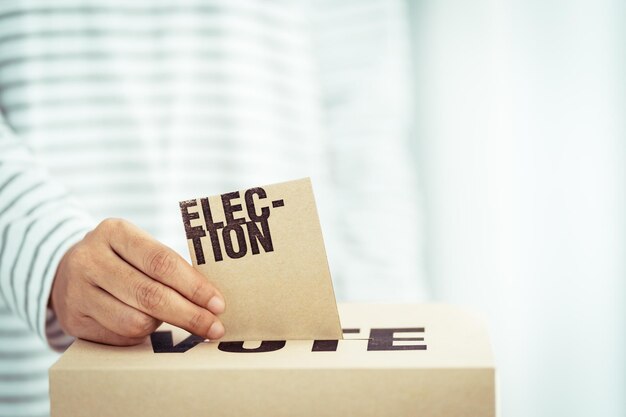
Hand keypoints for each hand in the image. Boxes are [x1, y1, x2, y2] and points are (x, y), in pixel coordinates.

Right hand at [50, 218, 225, 345]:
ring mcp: (77, 291)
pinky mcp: (73, 320)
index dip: (194, 286)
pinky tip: (146, 325)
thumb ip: (169, 266)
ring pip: (136, 321)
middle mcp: (90, 259)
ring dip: (164, 326)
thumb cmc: (122, 259)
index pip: (162, 262)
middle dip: (190, 315)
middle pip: (150, 295)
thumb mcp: (139, 247)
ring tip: (173, 318)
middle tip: (214, 327)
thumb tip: (212, 299)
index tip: (218, 304)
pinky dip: (141, 335)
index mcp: (115, 232)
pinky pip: (120, 337)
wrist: (67, 270)